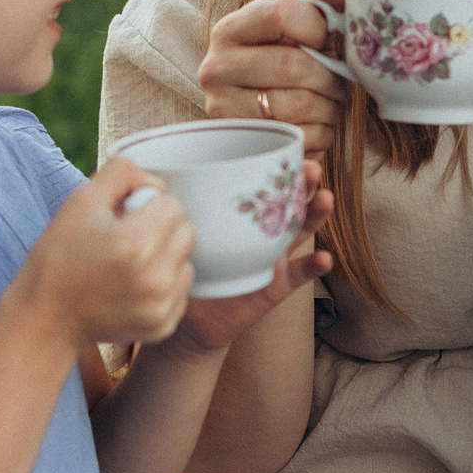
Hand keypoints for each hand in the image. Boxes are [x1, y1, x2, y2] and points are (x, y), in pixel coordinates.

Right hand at [12, 156, 197, 346]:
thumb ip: (123, 173)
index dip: (147, 205)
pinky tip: (131, 289)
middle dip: (161, 230)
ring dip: (165, 259)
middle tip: (125, 240)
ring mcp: (161, 306)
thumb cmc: (59, 255)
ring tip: (128, 266)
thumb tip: (156, 182)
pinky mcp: (163, 326)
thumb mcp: (80, 201)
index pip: (173, 205)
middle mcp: (156, 278)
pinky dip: (163, 287)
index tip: (123, 219)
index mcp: (138, 242)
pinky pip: (180, 292)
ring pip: (186, 263)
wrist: (44, 317)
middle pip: (186, 232)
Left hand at [172, 162, 333, 353]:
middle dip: (303, 183)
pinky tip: (325, 258)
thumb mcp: (179, 234)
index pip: (261, 184)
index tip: (286, 150)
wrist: (190, 322)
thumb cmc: (185, 270)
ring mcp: (273, 257)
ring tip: (325, 200)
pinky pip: (300, 274)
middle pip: (288, 200)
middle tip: (313, 169)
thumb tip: (147, 175)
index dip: (275, 167)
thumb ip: (173, 208)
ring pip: (300, 230)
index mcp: (240, 215)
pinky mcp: (277, 285)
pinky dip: (314, 266)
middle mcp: (261, 231)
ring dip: (316, 214)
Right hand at [196, 0, 351, 154]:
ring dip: (330, 106)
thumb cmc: (285, 66)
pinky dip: (321, 133)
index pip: (279, 14)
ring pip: (301, 104)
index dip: (317, 26)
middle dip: (331, 76)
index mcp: (229, 30)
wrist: (260, 119)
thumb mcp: (298, 30)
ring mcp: (224, 109)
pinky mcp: (243, 143)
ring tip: (328, 102)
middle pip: (295, 65)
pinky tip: (315, 125)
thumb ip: (315, 2)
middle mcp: (216, 68)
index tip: (326, 39)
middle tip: (339, 81)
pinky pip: (301, 137)